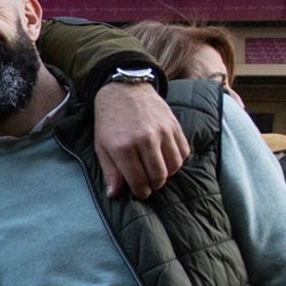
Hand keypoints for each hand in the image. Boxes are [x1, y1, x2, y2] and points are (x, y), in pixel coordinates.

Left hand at [93, 81, 189, 198]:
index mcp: (123, 147)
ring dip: (167, 174)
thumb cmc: (109, 122)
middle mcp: (145, 140)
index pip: (138, 180)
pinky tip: (166, 159)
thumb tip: (113, 194)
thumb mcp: (102, 147)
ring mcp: (162, 131)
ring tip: (157, 172)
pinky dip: (177, 160)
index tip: (141, 193)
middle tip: (149, 184)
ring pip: (174, 166)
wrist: (123, 91)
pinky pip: (183, 151)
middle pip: (158, 176)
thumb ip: (110, 171)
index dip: (141, 191)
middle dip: (154, 185)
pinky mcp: (174, 125)